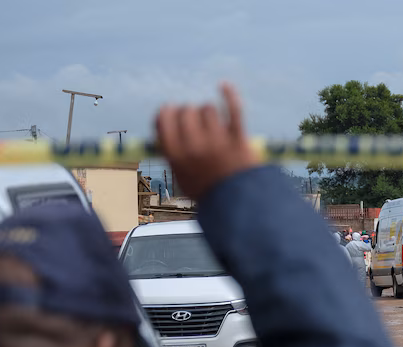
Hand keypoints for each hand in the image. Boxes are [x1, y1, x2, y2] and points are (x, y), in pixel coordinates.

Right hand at [155, 83, 258, 199]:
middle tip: (199, 125)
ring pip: (208, 109)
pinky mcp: (239, 139)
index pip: (163, 118)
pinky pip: (233, 108)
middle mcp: (193, 146)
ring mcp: (217, 141)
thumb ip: (174, 154)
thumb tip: (165, 131)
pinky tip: (224, 86)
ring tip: (216, 127)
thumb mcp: (182, 177)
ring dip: (211, 113)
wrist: (239, 206)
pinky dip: (229, 94)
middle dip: (191, 113)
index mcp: (175, 155)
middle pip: (186, 111)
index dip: (169, 112)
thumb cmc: (209, 193)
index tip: (175, 113)